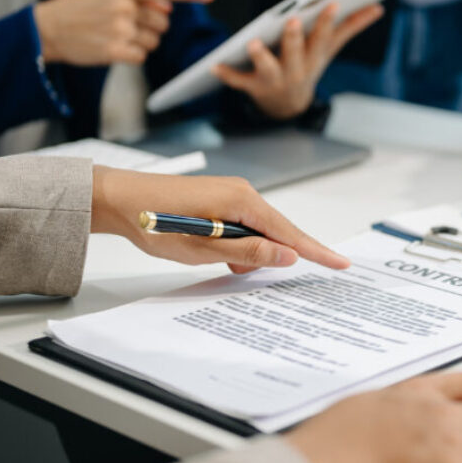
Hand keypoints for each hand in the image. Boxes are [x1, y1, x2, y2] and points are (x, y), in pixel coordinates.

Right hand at [33, 0, 215, 65]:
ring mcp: (119, 28)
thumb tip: (168, 8)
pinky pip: (141, 57)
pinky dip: (132, 56)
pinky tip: (113, 49)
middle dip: (151, 28)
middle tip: (125, 26)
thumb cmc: (81, 8)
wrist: (48, 28)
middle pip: (163, 24)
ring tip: (115, 36)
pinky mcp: (114, 49)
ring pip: (153, 43)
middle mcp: (123, 5)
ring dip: (140, 43)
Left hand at [89, 166, 348, 272]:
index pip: (289, 231)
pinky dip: (238, 244)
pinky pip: (242, 226)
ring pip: (258, 231)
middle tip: (281, 270)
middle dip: (279, 255)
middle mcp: (242, 193)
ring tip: (228, 264)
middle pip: (277, 230)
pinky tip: (222, 255)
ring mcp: (230, 195)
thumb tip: (287, 256)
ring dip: (251, 252)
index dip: (316, 251)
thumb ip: (249, 251)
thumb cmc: (156, 222)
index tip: (341, 263)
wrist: (121, 199)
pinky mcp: (218, 201)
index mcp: (242, 201)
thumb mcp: (205, 247)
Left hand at [212, 3, 383, 119]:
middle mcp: (296, 69)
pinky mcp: (252, 86)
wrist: (287, 105)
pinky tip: (214, 65)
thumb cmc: (308, 65)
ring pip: (267, 68)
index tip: (331, 2)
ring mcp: (274, 79)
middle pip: (295, 53)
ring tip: (253, 43)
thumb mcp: (329, 49)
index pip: (322, 37)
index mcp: (314, 57)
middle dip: (293, 39)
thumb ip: (352, 26)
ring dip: (261, 57)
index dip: (326, 21)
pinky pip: (238, 82)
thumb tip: (377, 8)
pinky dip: (226, 75)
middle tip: (291, 22)